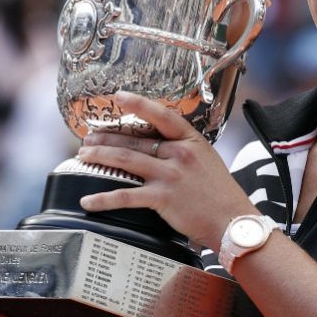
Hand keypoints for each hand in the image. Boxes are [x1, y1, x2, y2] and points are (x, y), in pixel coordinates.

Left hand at [77, 91, 258, 249]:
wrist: (232, 220)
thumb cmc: (221, 193)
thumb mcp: (206, 160)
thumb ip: (184, 150)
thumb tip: (160, 146)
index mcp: (191, 140)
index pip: (161, 115)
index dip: (138, 104)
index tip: (119, 97)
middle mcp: (179, 153)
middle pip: (134, 140)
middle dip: (106, 137)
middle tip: (88, 138)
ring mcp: (169, 175)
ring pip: (125, 160)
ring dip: (100, 156)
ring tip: (83, 157)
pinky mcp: (162, 198)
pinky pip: (125, 195)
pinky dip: (103, 198)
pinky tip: (89, 200)